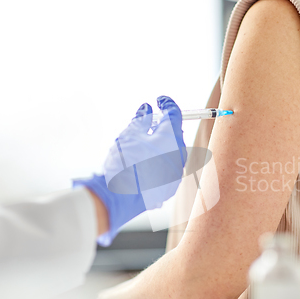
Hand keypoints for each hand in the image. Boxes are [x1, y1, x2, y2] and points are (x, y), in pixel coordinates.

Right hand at [74, 96, 186, 245]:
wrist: (120, 198)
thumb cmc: (124, 163)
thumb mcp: (129, 134)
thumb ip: (141, 119)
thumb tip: (146, 110)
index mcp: (171, 137)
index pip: (174, 113)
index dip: (167, 103)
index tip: (159, 100)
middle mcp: (179, 154)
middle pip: (175, 134)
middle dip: (163, 126)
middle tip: (149, 122)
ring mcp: (176, 172)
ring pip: (172, 152)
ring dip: (161, 145)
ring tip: (142, 145)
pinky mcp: (170, 187)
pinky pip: (168, 168)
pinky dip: (159, 162)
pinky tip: (143, 164)